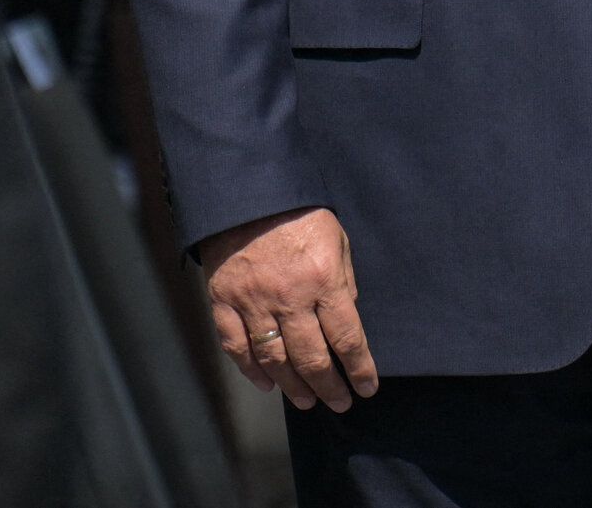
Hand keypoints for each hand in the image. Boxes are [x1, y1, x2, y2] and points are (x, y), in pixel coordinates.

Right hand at [200, 207, 377, 412]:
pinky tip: (266, 384)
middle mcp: (289, 296)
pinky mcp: (224, 299)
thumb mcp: (336, 237)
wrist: (247, 188)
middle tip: (339, 403)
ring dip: (293, 387)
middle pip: (312, 358)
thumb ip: (344, 279)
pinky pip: (236, 346)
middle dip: (330, 387)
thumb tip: (348, 316)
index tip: (367, 387)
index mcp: (322, 278)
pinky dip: (250, 370)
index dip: (359, 368)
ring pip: (274, 360)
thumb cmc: (299, 211)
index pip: (347, 337)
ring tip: (307, 402)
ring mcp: (253, 301)